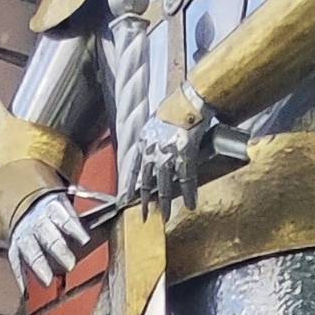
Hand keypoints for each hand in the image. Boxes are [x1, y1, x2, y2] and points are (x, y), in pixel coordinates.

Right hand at [7, 189, 90, 290]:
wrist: (26, 206)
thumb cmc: (55, 212)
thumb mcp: (68, 208)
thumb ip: (83, 220)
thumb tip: (109, 226)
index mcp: (54, 207)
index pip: (65, 218)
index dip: (75, 229)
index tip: (85, 240)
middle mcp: (38, 221)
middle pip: (48, 235)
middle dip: (59, 250)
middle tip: (70, 265)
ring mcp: (25, 235)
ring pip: (31, 250)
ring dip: (39, 266)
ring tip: (47, 282)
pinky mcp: (15, 248)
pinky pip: (16, 262)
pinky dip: (20, 276)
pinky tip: (26, 289)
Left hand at [120, 95, 215, 217]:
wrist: (189, 98)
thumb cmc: (176, 107)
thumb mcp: (156, 122)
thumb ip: (152, 137)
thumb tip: (153, 146)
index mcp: (144, 142)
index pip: (133, 170)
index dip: (130, 187)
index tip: (125, 201)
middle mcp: (152, 150)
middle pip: (147, 182)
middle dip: (145, 201)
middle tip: (144, 217)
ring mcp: (168, 153)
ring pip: (165, 184)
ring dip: (165, 203)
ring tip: (166, 216)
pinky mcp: (185, 153)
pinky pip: (186, 178)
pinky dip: (188, 193)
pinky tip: (189, 204)